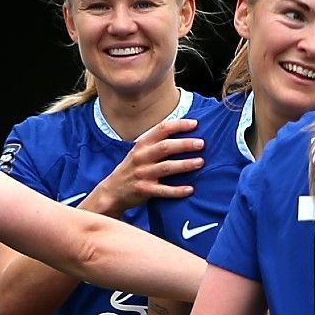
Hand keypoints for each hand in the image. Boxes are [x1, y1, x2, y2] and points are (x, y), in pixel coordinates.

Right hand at [87, 118, 204, 216]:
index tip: (195, 124)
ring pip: (166, 167)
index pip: (161, 129)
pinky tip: (190, 189)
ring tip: (201, 162)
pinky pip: (163, 190)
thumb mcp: (140, 151)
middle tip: (202, 143)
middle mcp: (141, 157)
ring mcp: (142, 174)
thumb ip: (157, 143)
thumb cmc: (132, 168)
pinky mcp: (144, 190)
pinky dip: (177, 190)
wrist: (112, 191)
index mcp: (142, 144)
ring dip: (185, 164)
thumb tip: (185, 133)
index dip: (179, 125)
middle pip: (165, 147)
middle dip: (184, 144)